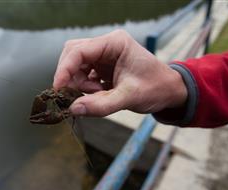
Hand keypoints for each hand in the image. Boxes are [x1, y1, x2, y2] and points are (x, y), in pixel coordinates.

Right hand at [53, 30, 186, 116]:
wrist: (168, 91)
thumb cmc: (156, 88)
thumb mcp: (130, 97)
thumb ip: (102, 105)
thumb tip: (73, 109)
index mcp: (115, 43)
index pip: (79, 50)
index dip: (64, 69)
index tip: (58, 89)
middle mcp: (107, 45)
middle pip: (73, 55)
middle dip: (71, 76)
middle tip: (78, 94)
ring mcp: (104, 55)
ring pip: (76, 65)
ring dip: (79, 83)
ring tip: (97, 95)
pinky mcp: (103, 66)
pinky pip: (83, 74)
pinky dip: (85, 86)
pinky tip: (99, 93)